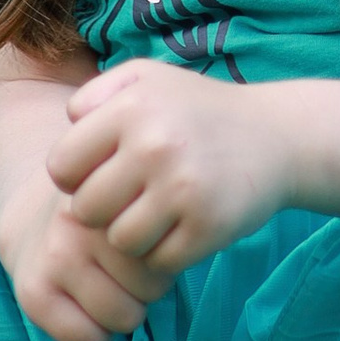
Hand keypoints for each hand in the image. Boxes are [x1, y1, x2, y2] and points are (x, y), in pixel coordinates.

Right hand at [0, 170, 179, 340]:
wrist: (30, 218)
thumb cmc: (102, 219)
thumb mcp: (134, 201)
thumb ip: (162, 221)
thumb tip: (177, 258)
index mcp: (117, 194)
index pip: (171, 254)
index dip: (165, 259)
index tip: (148, 248)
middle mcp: (84, 221)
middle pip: (151, 288)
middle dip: (147, 288)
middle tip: (126, 273)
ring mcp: (56, 255)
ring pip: (123, 318)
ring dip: (123, 313)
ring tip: (108, 289)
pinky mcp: (33, 291)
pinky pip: (85, 340)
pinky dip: (93, 337)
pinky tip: (86, 311)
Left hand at [44, 63, 291, 283]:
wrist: (279, 138)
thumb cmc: (198, 110)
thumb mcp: (148, 78)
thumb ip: (95, 92)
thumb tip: (68, 126)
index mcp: (131, 107)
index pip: (61, 168)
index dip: (76, 177)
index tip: (103, 173)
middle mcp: (155, 145)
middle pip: (86, 211)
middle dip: (104, 209)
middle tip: (134, 196)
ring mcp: (183, 189)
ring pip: (119, 241)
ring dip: (133, 234)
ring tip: (158, 211)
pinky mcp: (209, 227)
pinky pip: (157, 261)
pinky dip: (166, 252)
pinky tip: (183, 226)